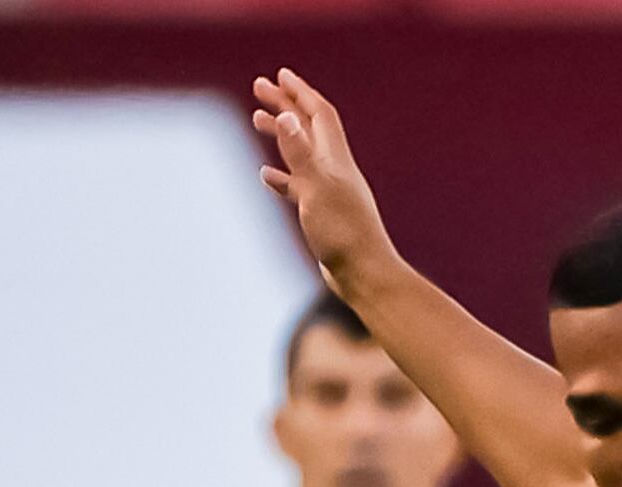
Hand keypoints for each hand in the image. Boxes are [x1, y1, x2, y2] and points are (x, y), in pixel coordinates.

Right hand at [250, 69, 395, 288]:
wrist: (363, 275)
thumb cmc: (344, 234)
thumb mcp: (316, 189)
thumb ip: (300, 153)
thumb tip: (287, 116)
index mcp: (335, 158)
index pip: (317, 113)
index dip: (299, 91)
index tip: (278, 75)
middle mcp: (334, 169)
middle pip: (307, 127)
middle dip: (285, 104)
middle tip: (259, 88)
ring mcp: (328, 191)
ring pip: (301, 153)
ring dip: (281, 134)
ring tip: (257, 120)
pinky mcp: (322, 213)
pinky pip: (298, 185)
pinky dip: (282, 174)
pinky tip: (267, 175)